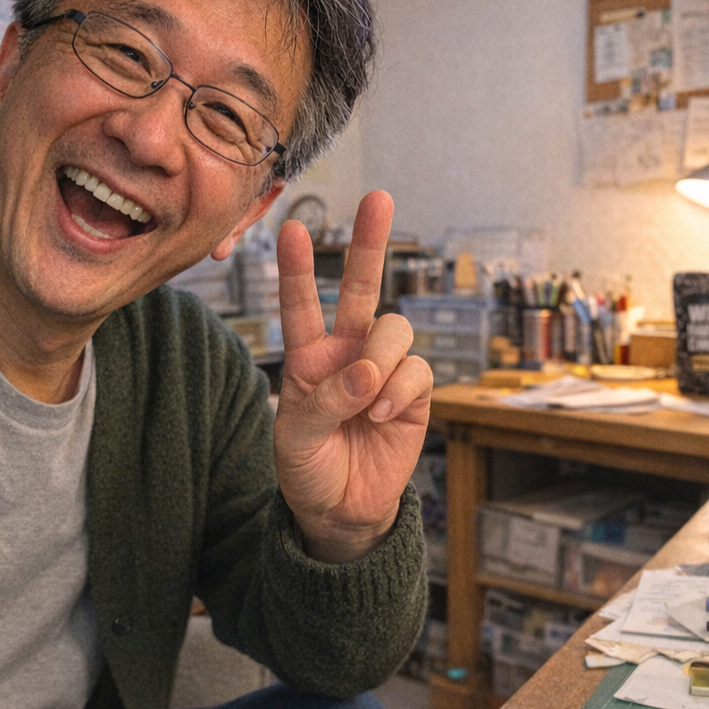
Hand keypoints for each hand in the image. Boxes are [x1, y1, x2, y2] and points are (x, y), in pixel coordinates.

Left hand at [273, 191, 432, 562]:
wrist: (341, 510)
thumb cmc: (308, 469)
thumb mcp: (295, 439)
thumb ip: (323, 402)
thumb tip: (367, 374)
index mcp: (308, 358)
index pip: (301, 306)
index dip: (296, 269)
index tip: (289, 227)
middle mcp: (348, 354)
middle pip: (362, 289)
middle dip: (369, 244)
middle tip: (378, 198)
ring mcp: (383, 371)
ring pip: (396, 329)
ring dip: (382, 358)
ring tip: (367, 399)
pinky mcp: (414, 395)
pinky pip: (418, 370)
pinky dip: (399, 390)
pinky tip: (381, 415)